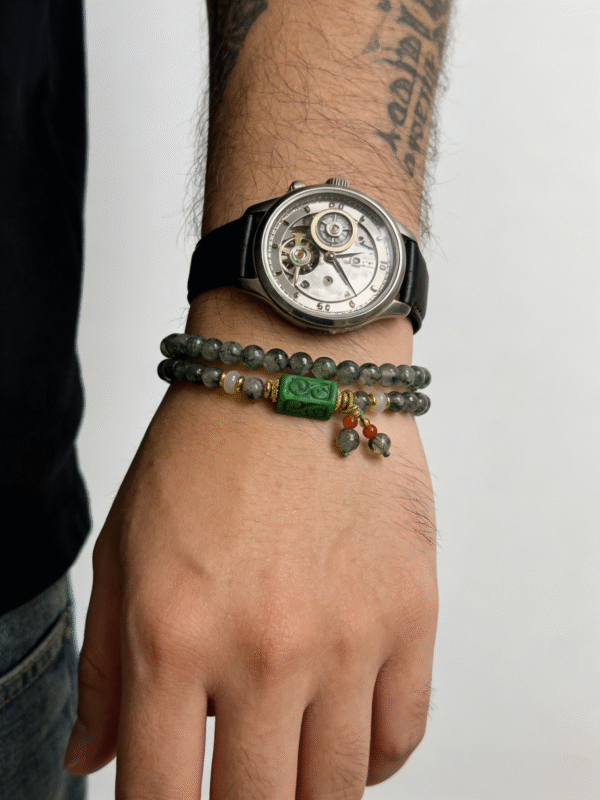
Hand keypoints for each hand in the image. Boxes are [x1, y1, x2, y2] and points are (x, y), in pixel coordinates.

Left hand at [63, 348, 437, 797]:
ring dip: (308, 792)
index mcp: (175, 634)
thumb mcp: (124, 550)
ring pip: (337, 790)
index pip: (161, 796)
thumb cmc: (204, 452)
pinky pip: (401, 736)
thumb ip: (104, 666)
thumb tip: (89, 758)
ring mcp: (350, 635)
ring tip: (290, 762)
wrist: (298, 372)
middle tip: (238, 787)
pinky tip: (345, 734)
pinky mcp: (411, 613)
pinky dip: (372, 759)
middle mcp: (266, 648)